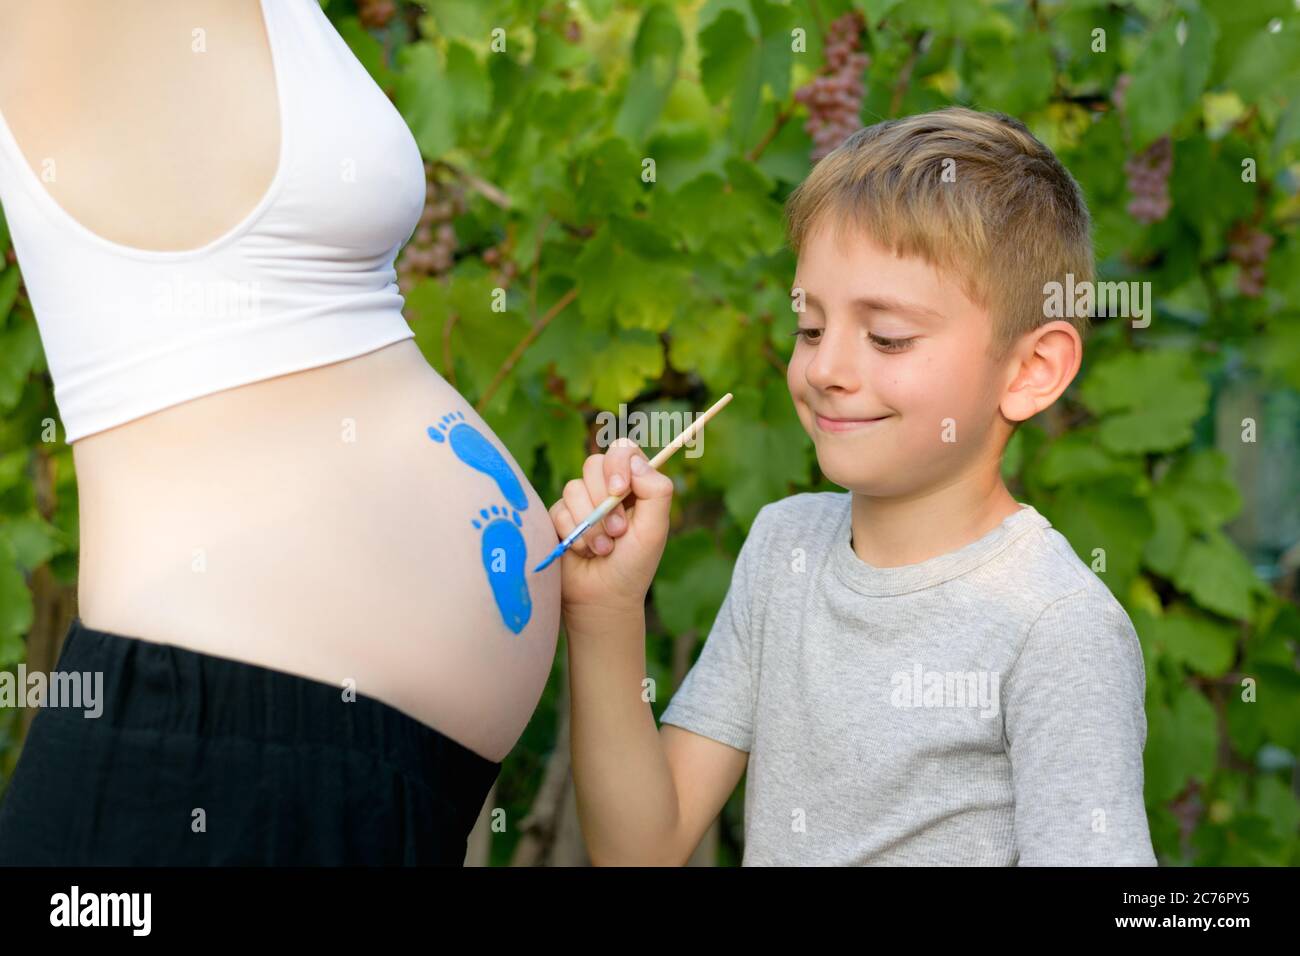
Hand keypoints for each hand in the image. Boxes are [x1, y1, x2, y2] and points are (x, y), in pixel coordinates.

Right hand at [547, 437, 674, 619]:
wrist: (603, 598)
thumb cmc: (633, 565)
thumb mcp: (655, 529)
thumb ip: (656, 491)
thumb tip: (634, 461)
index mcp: (634, 485)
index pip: (623, 450)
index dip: (618, 464)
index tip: (620, 489)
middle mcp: (606, 488)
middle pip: (594, 464)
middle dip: (604, 502)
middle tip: (618, 532)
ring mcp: (581, 501)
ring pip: (574, 488)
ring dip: (591, 524)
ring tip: (603, 549)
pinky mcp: (559, 517)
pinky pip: (558, 510)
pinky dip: (573, 534)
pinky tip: (583, 552)